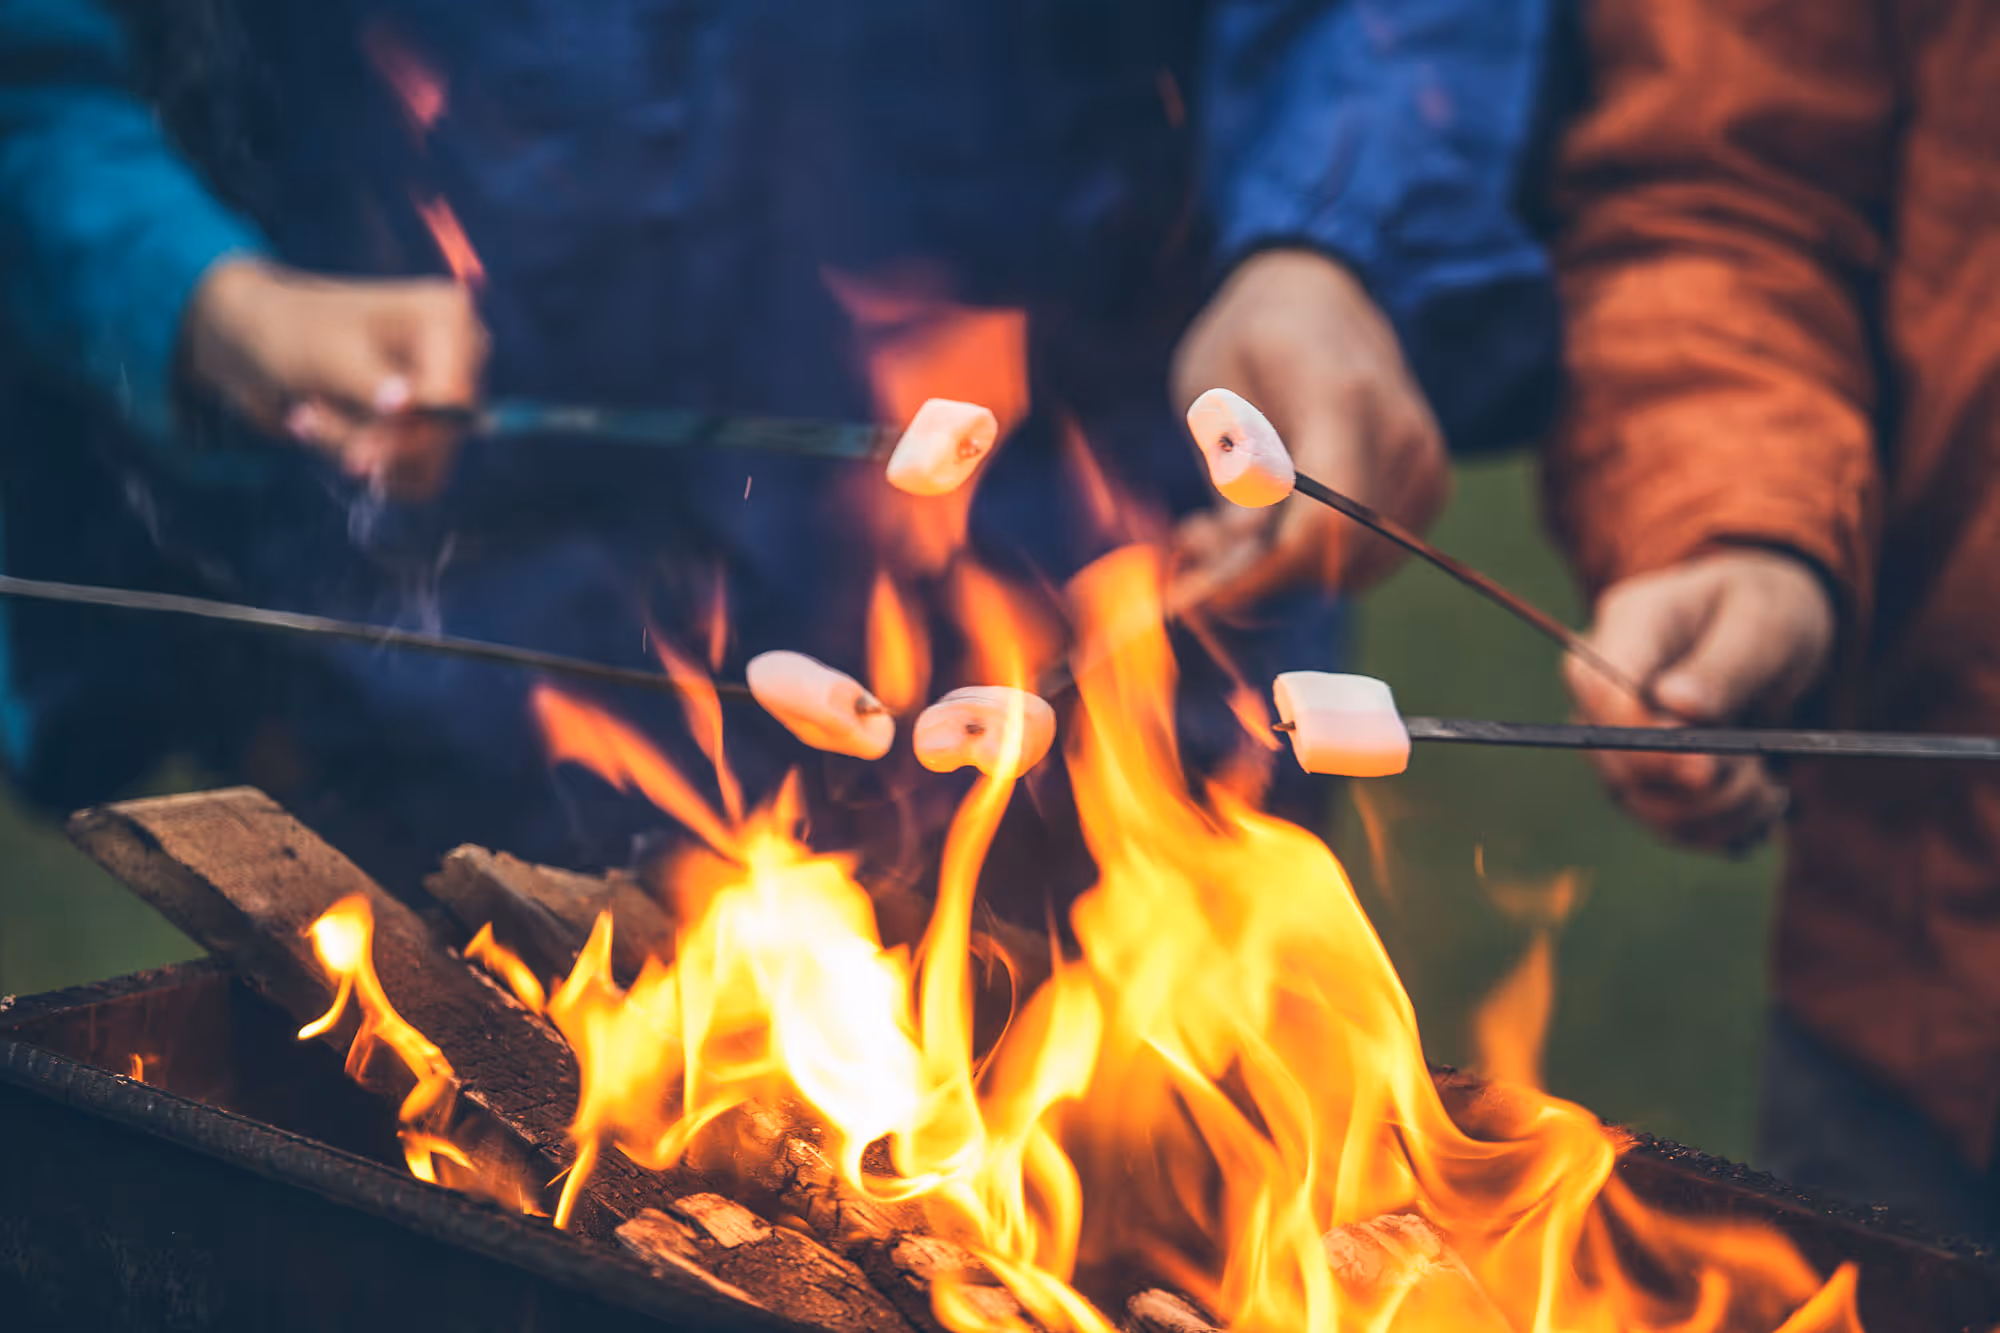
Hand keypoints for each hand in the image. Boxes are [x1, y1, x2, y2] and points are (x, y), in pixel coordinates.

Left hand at [183, 258, 488, 499]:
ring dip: (353, 449)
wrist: (253, 343)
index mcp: (448, 319)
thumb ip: (368, 384)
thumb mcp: (325, 354)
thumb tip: (404, 407)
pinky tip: (322, 425)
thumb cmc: (289, 329)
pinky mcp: (422, 426)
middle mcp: (458, 357)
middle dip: (370, 441)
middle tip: (306, 421)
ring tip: (307, 416)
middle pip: (442, 436)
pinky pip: (410, 475)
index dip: (409, 436)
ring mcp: (441, 395)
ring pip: (424, 463)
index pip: (453, 399)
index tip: (356, 458)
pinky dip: (357, 459)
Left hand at [1168, 248, 1447, 609]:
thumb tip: (1238, 561)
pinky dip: (1315, 559)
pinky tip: (1270, 522)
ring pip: (1352, 571)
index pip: (1320, 527)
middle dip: (1258, 577)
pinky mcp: (1430, 487)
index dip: (1259, 578)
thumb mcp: (1213, 397)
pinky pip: (1369, 559)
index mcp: (1341, 400)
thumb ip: (1231, 481)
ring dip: (1282, 571)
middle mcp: (1401, 436)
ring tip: (1223, 526)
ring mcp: (1426, 464)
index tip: (1197, 595)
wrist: (1320, 294)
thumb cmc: (1249, 339)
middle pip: (1335, 559)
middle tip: (1194, 544)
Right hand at [1567, 549, 1835, 852]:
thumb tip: (1677, 706)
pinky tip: (1760, 799)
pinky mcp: (1642, 778)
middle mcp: (1603, 689)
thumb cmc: (1762, 609)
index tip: (1705, 766)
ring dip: (1716, 811)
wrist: (1767, 632)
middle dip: (1694, 784)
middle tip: (1757, 773)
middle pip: (1614, 758)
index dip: (1640, 739)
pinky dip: (1722, 826)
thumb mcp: (1764, 619)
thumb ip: (1724, 663)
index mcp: (1625, 630)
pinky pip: (1669, 822)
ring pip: (1641, 801)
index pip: (1598, 690)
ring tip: (1768, 788)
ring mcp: (1616, 738)